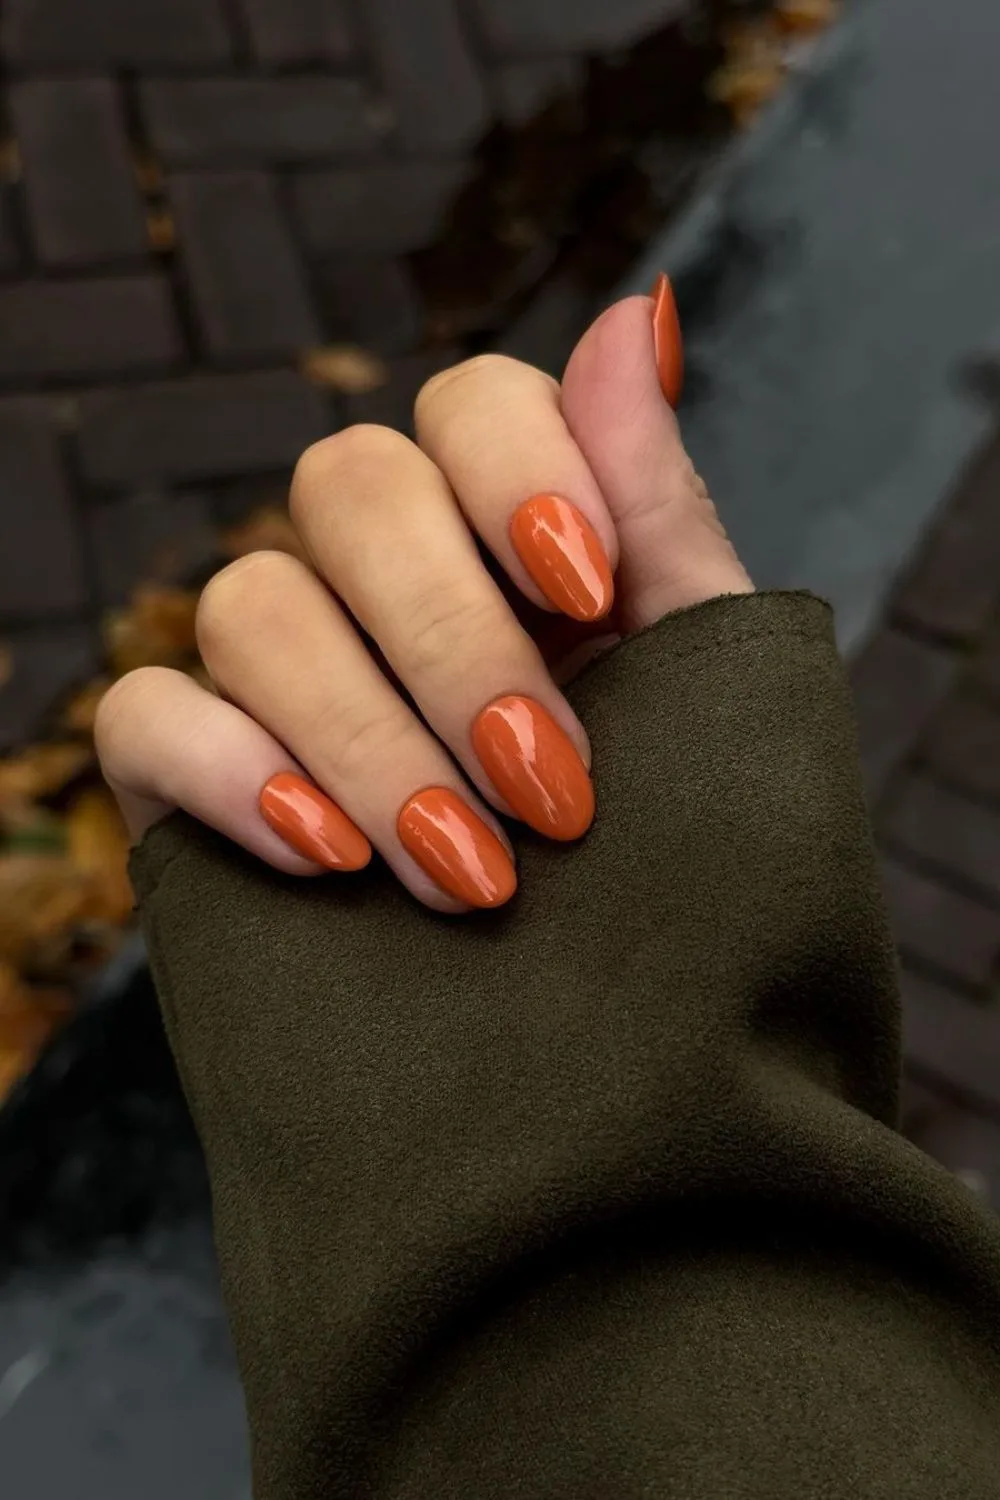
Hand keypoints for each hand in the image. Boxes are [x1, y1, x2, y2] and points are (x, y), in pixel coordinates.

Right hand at [95, 282, 750, 913]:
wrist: (611, 1061)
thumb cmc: (668, 864)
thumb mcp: (696, 687)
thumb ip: (656, 511)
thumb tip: (636, 313)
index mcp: (510, 537)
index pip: (471, 402)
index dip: (519, 467)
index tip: (589, 592)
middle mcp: (383, 580)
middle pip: (348, 486)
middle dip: (453, 639)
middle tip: (552, 790)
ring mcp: (279, 672)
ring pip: (250, 600)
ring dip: (365, 734)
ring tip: (470, 877)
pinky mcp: (189, 774)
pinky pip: (141, 711)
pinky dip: (230, 771)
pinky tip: (327, 857)